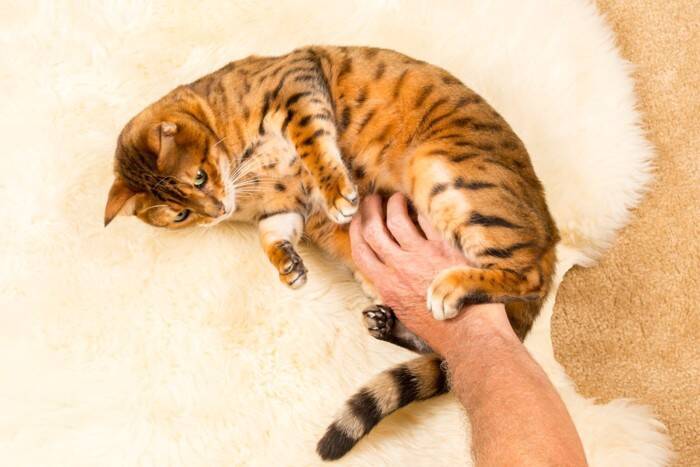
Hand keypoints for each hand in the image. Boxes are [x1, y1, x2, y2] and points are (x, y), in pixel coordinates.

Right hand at [349, 193, 512, 354]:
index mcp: (387, 286)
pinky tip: (423, 205)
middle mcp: (400, 268)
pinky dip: (421, 210)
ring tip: (397, 198)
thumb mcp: (404, 316)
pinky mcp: (445, 249)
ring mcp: (422, 256)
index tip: (357, 220)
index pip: (361, 252)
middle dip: (369, 210)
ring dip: (393, 204)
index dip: (355, 231)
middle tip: (373, 200)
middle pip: (373, 230)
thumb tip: (387, 281)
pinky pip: (427, 221)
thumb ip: (392, 295)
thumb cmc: (441, 330)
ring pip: (397, 219)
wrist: (470, 336)